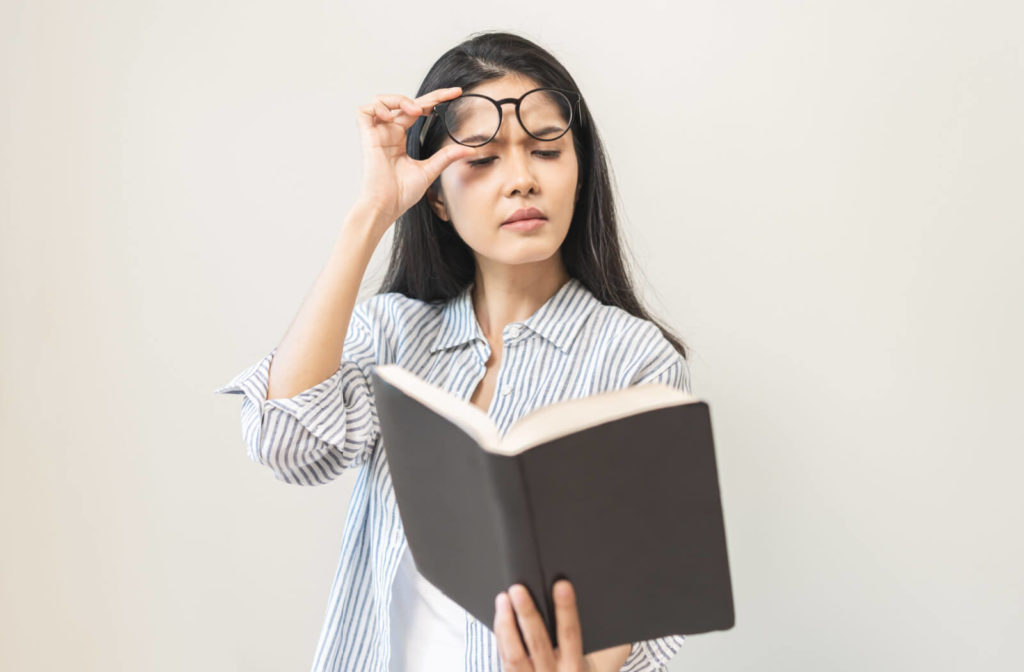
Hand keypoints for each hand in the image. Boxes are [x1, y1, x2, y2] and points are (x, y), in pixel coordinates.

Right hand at [354, 86, 476, 226]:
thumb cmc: (401, 194)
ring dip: (401, 100)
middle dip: (429, 96)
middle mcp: (388, 132)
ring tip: (417, 112)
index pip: (418, 111)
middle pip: (405, 102)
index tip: (455, 94)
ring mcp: (377, 133)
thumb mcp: (429, 170)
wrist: (386, 206)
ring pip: (382, 100)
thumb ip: (446, 157)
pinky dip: (379, 108)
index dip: (435, 100)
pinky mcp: (367, 137)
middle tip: (450, 94)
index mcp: (400, 138)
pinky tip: (393, 117)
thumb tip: (469, 149)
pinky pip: (365, 111)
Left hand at [494, 580, 631, 671]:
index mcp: (576, 668)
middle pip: (538, 643)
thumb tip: (610, 607)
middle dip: (527, 613)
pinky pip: (505, 659)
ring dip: (506, 624)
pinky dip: (501, 636)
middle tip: (518, 589)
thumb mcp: (602, 663)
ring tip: (503, 599)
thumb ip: (609, 643)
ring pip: (515, 654)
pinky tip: (500, 616)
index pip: (571, 635)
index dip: (567, 609)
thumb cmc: (581, 671)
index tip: (562, 586)